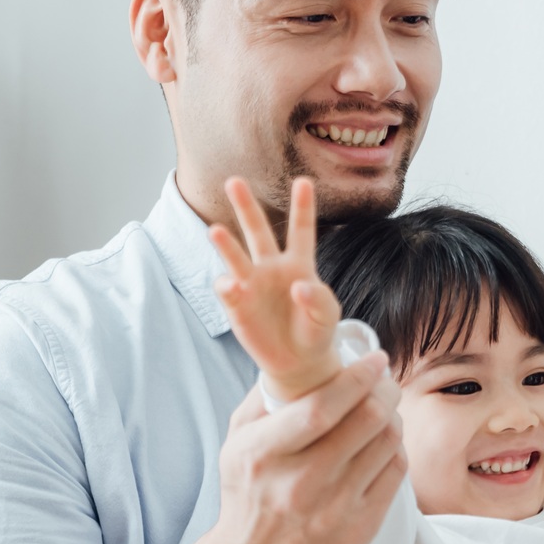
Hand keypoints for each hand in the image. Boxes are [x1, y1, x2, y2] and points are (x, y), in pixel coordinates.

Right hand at [205, 355, 407, 543]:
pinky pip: (395, 472)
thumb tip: (299, 359)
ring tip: (385, 409)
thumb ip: (263, 399)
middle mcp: (301, 482)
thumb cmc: (247, 497)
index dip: (356, 378)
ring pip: (387, 443)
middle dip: (385, 390)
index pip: (321, 408)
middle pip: (366, 420)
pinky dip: (395, 448)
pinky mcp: (361, 527)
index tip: (374, 360)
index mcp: (265, 454)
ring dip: (393, 417)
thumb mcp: (236, 444)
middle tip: (385, 381)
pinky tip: (384, 442)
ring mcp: (335, 507)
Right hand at [210, 176, 343, 403]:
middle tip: (233, 181)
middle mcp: (271, 268)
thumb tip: (298, 286)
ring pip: (235, 257)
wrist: (298, 362)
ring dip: (225, 244)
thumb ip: (319, 299)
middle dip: (245, 206)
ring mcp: (251, 285)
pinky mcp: (237, 306)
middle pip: (257, 232)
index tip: (304, 181)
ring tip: (215, 231)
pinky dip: (227, 287)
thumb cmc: (315, 331)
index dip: (302, 207)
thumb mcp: (327, 316)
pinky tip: (231, 285)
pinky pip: (228, 291)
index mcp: (299, 264)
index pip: (301, 231)